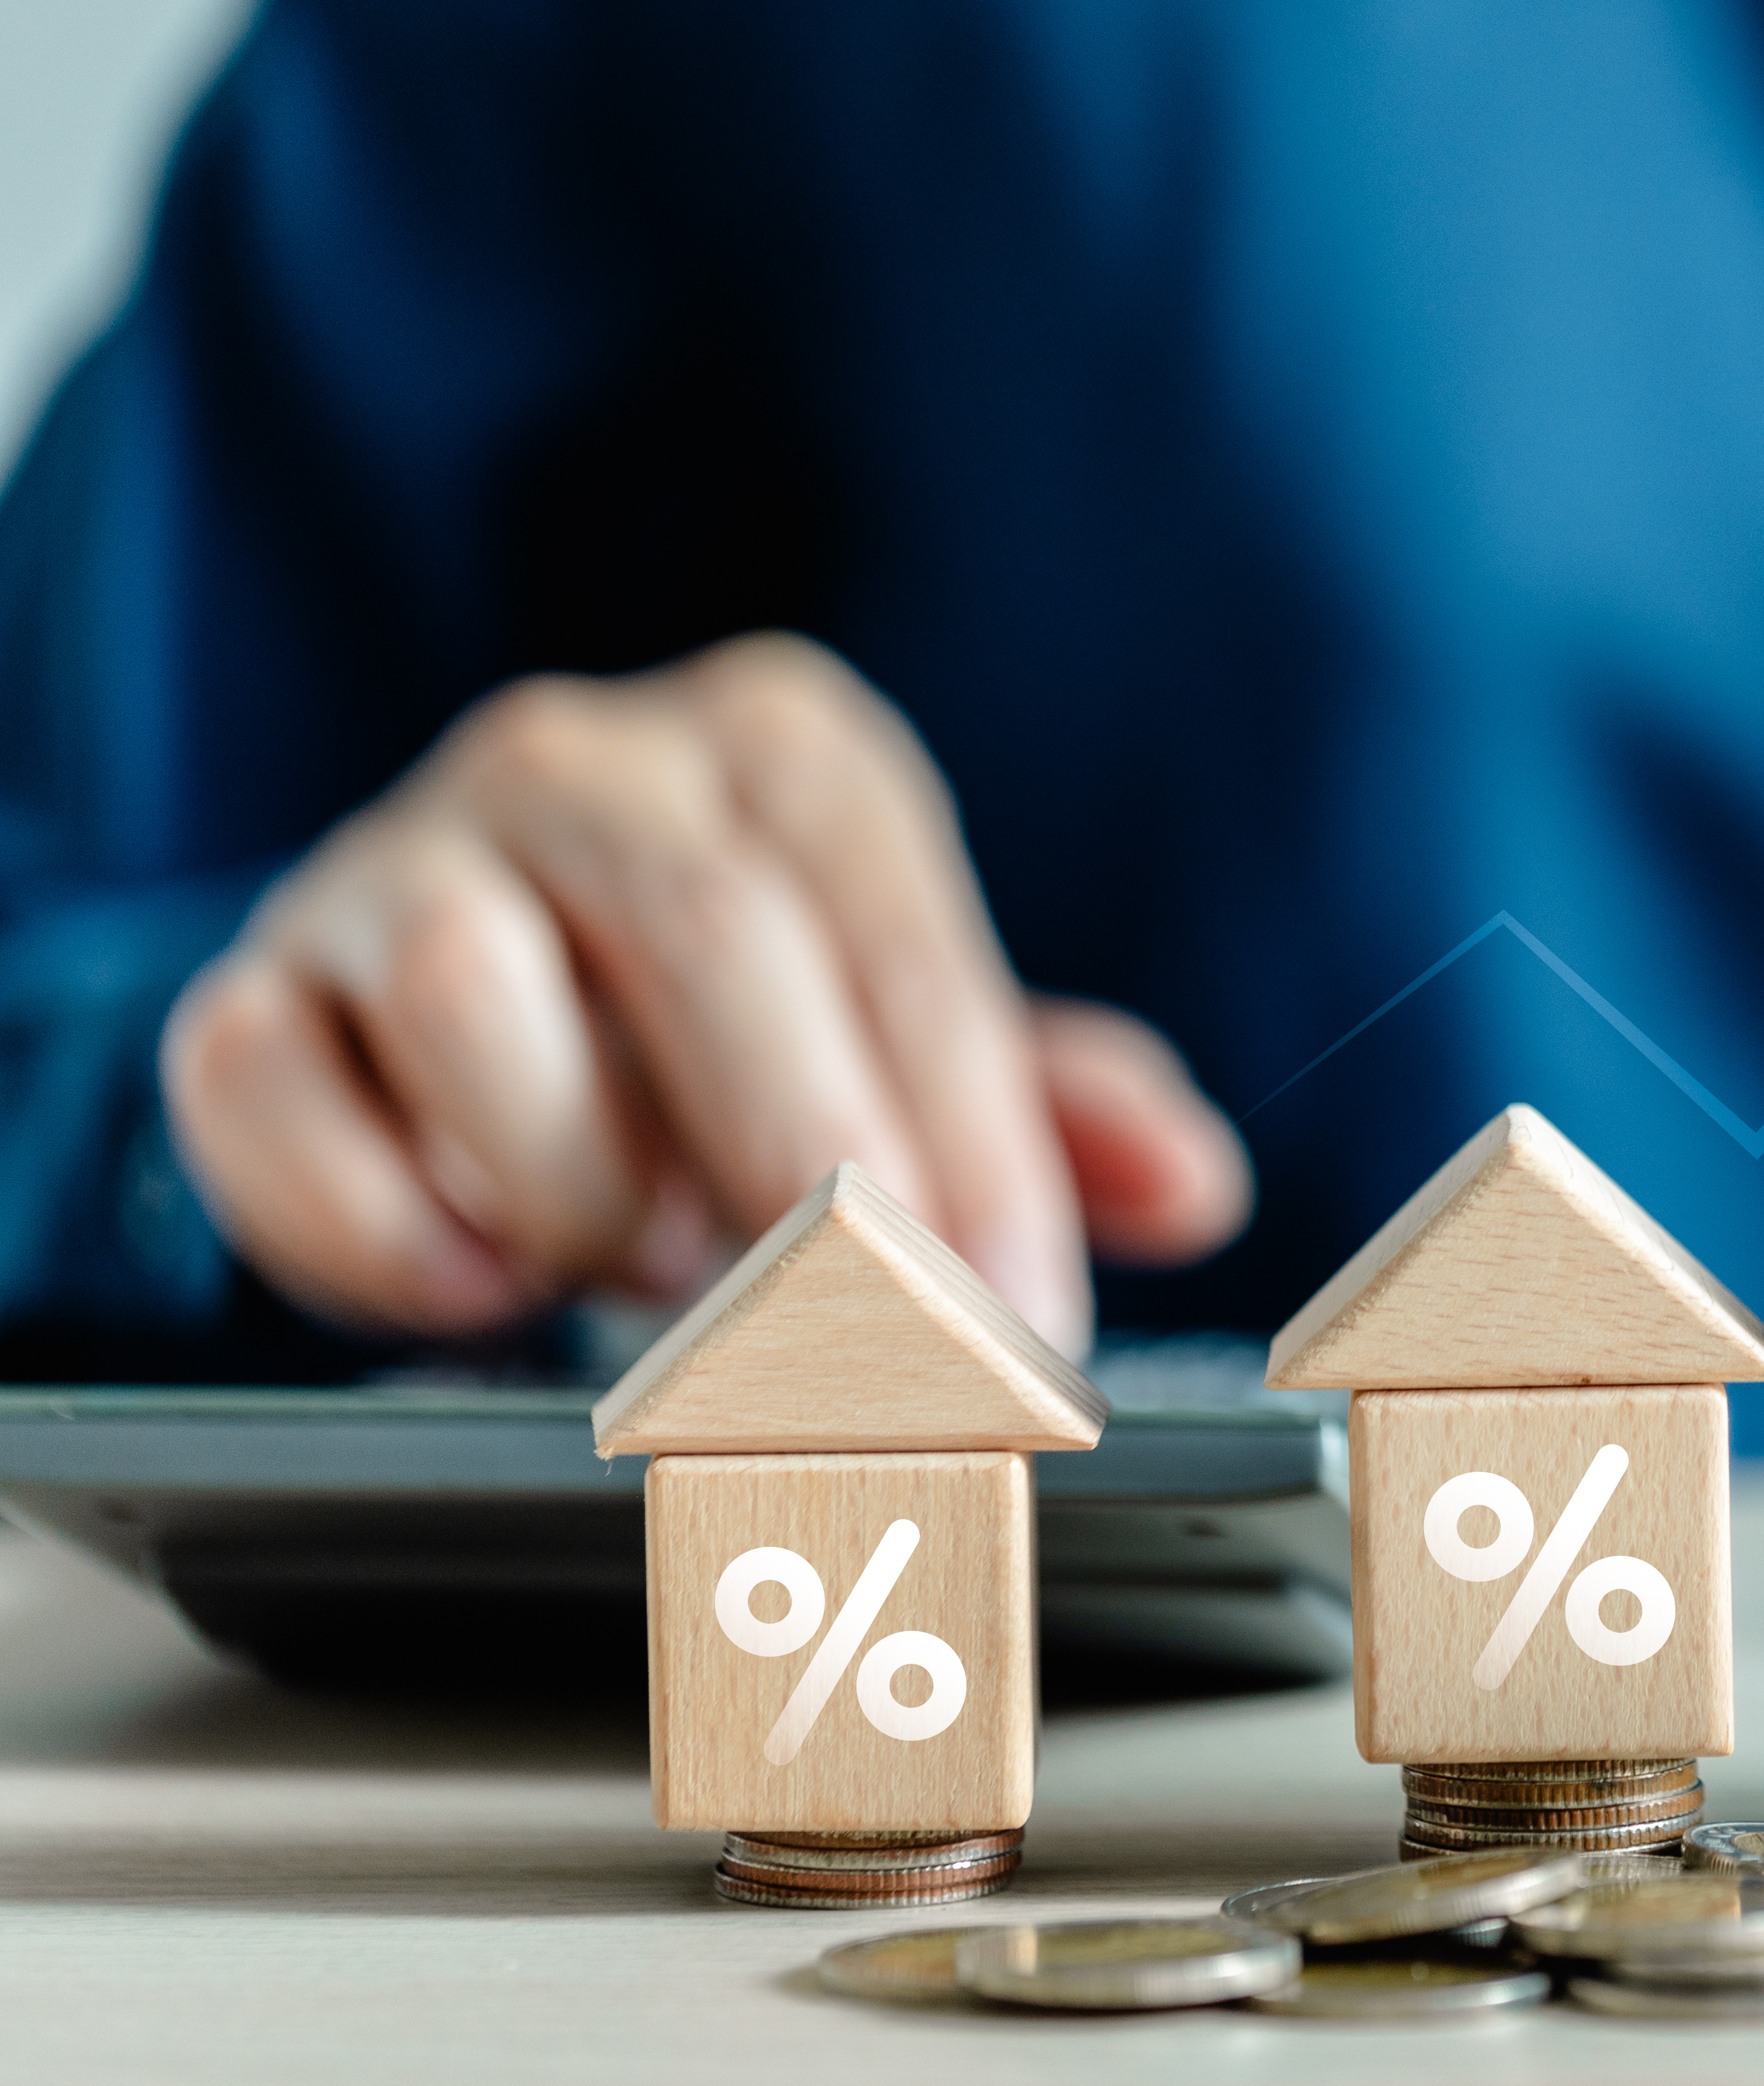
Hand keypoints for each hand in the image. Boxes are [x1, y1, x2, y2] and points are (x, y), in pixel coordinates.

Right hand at [160, 634, 1249, 1351]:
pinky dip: (377, 1224)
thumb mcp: (913, 1043)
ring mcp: (394, 858)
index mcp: (782, 750)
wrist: (486, 1004)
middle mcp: (581, 757)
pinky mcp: (248, 983)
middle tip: (856, 1335)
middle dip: (801, 1167)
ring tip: (644, 1259)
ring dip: (583, 1182)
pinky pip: (271, 1094)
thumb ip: (1059, 1108)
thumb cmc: (743, 1034)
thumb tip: (1193, 1181)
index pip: (902, 944)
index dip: (970, 1151)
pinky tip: (471, 1278)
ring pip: (478, 1002)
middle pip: (710, 937)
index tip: (1016, 1323)